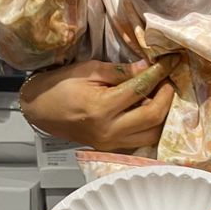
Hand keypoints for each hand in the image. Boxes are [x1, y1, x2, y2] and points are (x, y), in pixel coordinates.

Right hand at [19, 56, 178, 149]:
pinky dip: (151, 125)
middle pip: (153, 116)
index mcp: (101, 107)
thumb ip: (120, 71)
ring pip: (152, 133)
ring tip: (161, 93)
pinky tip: (151, 108)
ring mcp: (110, 142)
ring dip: (163, 113)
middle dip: (167, 95)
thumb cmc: (60, 86)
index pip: (140, 90)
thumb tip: (147, 67)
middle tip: (168, 79)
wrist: (40, 110)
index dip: (159, 74)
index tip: (171, 62)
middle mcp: (109, 130)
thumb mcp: (88, 70)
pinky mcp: (111, 147)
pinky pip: (141, 139)